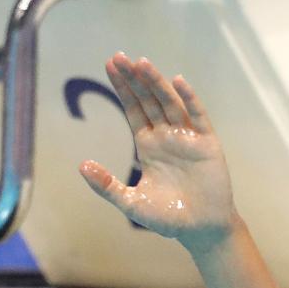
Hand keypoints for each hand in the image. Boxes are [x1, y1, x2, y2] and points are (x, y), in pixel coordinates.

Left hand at [81, 53, 237, 252]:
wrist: (200, 230)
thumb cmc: (167, 218)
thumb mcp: (131, 203)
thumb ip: (107, 185)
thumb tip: (81, 166)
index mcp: (148, 145)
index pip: (133, 109)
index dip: (122, 88)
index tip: (110, 66)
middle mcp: (167, 136)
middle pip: (148, 100)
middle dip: (135, 80)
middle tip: (120, 57)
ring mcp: (187, 138)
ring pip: (170, 103)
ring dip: (157, 83)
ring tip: (142, 63)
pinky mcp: (207, 144)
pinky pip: (198, 117)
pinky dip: (190, 99)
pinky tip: (179, 82)